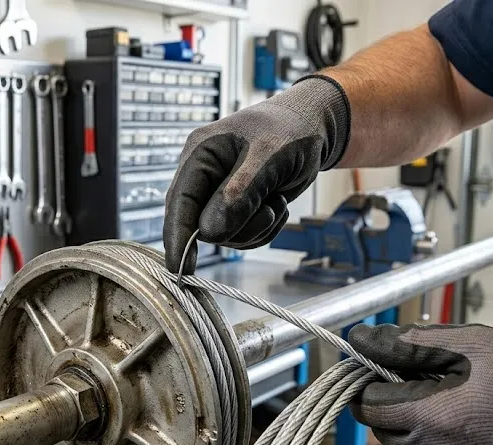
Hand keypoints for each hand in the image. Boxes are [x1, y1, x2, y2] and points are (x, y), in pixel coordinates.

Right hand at [163, 75, 350, 272]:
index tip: (180, 268)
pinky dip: (264, 228)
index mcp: (200, 154)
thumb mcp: (269, 157)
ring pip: (224, 235)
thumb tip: (210, 232)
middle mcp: (203, 176)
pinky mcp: (236, 208)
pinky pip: (242, 235)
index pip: (179, 202)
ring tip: (276, 200)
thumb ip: (239, 193)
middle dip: (237, 226)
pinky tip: (277, 203)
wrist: (315, 128)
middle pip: (200, 224)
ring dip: (255, 227)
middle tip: (269, 209)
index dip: (177, 236)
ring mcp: (218, 194)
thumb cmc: (291, 131)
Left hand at [348, 323, 492, 444]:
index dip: (373, 385)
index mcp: (433, 416)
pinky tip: (467, 444)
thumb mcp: (475, 344)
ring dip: (417, 436)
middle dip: (399, 408)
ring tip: (460, 418)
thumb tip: (361, 339)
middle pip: (385, 431)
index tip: (388, 376)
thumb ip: (411, 343)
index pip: (367, 406)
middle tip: (438, 393)